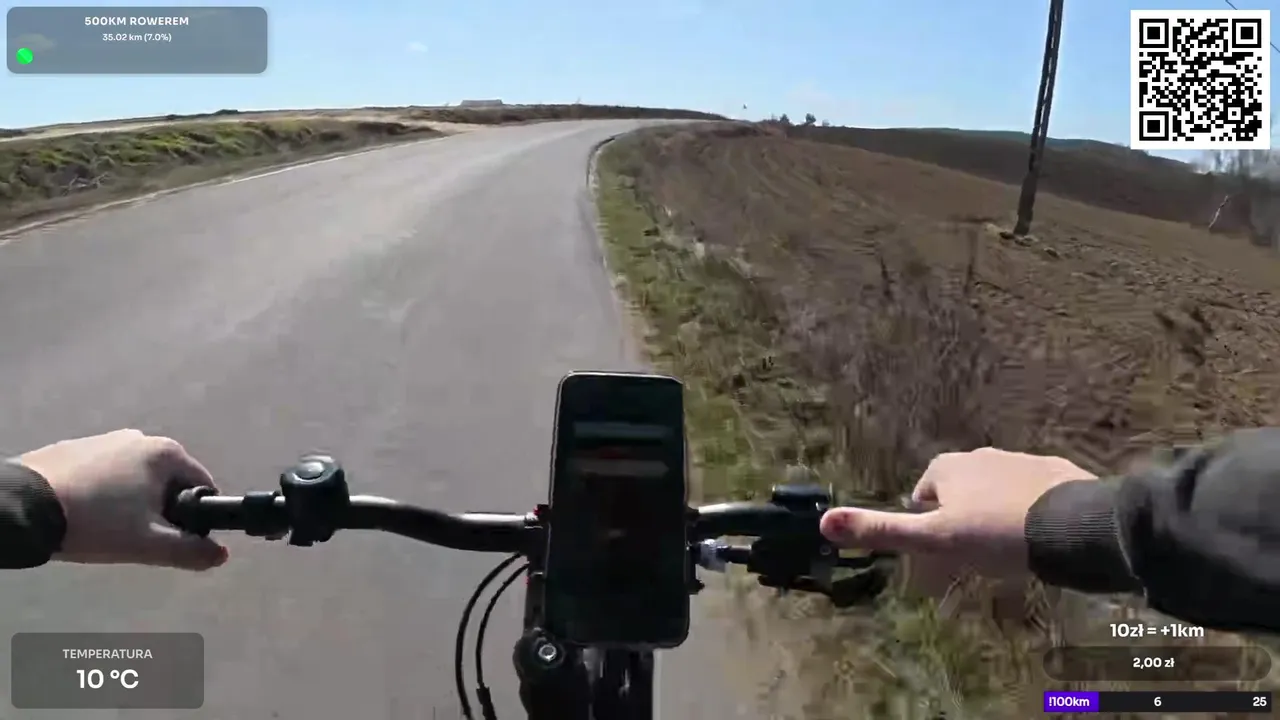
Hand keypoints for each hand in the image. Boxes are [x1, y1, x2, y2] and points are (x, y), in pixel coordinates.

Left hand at [18, 429, 227, 570]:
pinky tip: (85, 515)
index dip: (197, 516)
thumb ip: (189, 551)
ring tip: (106, 529)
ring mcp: (104, 440)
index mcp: (165, 453)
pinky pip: (104, 474)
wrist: (23, 506)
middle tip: (137, 538)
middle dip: (160, 511)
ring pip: (135, 479)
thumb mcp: (147, 544)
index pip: (202, 486)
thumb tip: (219, 555)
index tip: (176, 538)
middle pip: (167, 483)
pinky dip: (102, 494)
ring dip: (130, 503)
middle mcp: (139, 437)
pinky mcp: (74, 448)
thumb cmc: (94, 521)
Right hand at [819, 448, 1096, 583]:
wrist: (1073, 525)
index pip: (924, 492)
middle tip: (974, 553)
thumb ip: (883, 530)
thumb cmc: (996, 533)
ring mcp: (1022, 461)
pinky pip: (1034, 492)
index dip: (927, 520)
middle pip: (961, 488)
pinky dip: (1031, 510)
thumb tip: (824, 522)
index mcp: (948, 468)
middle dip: (962, 515)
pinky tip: (1041, 537)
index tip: (939, 548)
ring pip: (998, 489)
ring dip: (996, 512)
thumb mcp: (935, 539)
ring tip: (1008, 549)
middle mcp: (982, 455)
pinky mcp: (1057, 472)